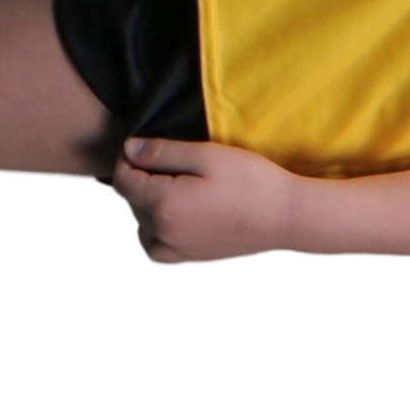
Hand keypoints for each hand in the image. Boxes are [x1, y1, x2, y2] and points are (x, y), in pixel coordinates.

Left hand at [113, 136, 312, 266]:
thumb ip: (163, 152)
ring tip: (177, 189)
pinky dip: (155, 229)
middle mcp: (162, 233)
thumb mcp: (209, 155)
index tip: (148, 148)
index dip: (129, 159)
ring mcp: (173, 251)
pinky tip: (177, 215)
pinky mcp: (186, 260)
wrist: (287, 219)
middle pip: (130, 201)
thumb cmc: (253, 182)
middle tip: (172, 166)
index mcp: (164, 205)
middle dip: (141, 180)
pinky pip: (153, 246)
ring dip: (146, 204)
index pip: (122, 179)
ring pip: (139, 224)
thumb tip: (128, 149)